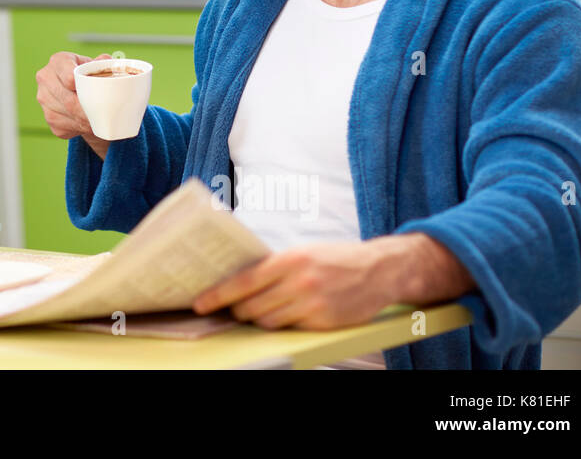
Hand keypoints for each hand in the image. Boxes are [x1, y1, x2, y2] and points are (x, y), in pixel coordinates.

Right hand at [35, 51, 112, 155]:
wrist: (76, 90)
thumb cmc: (89, 75)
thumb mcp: (97, 66)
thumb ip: (104, 65)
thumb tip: (111, 67)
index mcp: (58, 61)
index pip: (68, 76)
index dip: (83, 87)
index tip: (96, 95)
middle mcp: (46, 78)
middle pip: (68, 100)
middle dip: (88, 111)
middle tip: (105, 117)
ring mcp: (44, 99)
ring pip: (67, 115)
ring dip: (85, 122)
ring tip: (101, 122)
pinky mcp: (49, 118)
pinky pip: (65, 127)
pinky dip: (80, 129)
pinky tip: (90, 125)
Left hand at [191, 240, 397, 329]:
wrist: (379, 269)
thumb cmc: (336, 258)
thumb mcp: (303, 252)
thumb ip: (274, 266)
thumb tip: (239, 280)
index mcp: (290, 259)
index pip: (243, 282)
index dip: (218, 295)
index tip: (200, 302)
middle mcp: (300, 282)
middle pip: (252, 306)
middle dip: (239, 310)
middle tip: (234, 308)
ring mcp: (312, 305)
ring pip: (268, 321)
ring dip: (259, 319)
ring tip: (262, 309)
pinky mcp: (323, 322)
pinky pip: (290, 329)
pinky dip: (284, 323)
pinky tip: (290, 313)